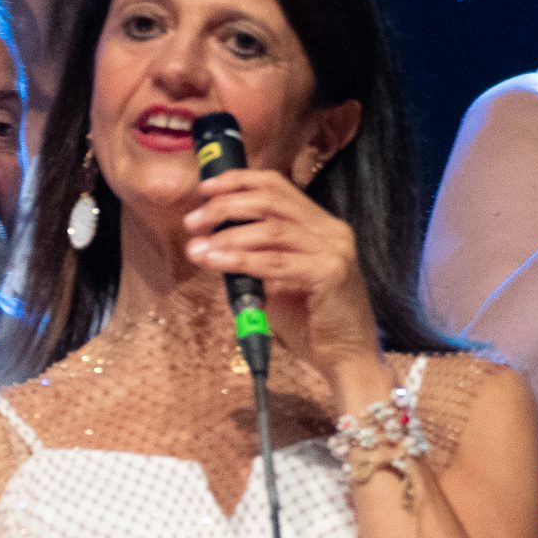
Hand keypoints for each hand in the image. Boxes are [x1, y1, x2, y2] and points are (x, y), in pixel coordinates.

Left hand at [182, 169, 380, 375]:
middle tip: (193, 222)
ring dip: (227, 236)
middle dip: (225, 206)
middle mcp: (330, 230)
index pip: (277, 186)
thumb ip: (253, 255)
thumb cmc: (308, 320)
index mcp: (319, 224)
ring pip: (272, 229)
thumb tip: (208, 240)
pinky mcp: (330, 272)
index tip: (204, 188)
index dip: (238, 181)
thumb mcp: (274, 279)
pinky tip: (216, 262)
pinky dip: (242, 260)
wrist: (344, 356)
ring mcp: (334, 249)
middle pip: (271, 200)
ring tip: (198, 247)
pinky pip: (277, 262)